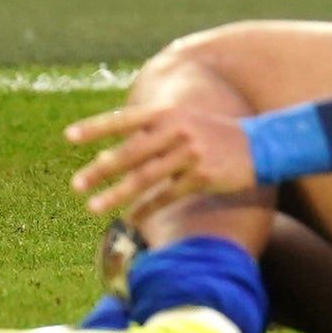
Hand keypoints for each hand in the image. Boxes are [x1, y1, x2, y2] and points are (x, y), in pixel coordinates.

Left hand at [66, 103, 259, 221]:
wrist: (262, 144)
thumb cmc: (215, 134)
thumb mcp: (185, 123)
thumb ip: (150, 135)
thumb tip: (106, 157)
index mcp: (171, 112)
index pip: (126, 120)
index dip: (97, 128)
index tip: (69, 137)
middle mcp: (178, 130)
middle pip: (131, 152)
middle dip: (100, 170)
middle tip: (75, 185)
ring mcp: (191, 152)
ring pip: (145, 177)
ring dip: (116, 194)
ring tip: (92, 208)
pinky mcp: (202, 175)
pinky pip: (167, 195)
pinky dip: (146, 208)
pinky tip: (130, 220)